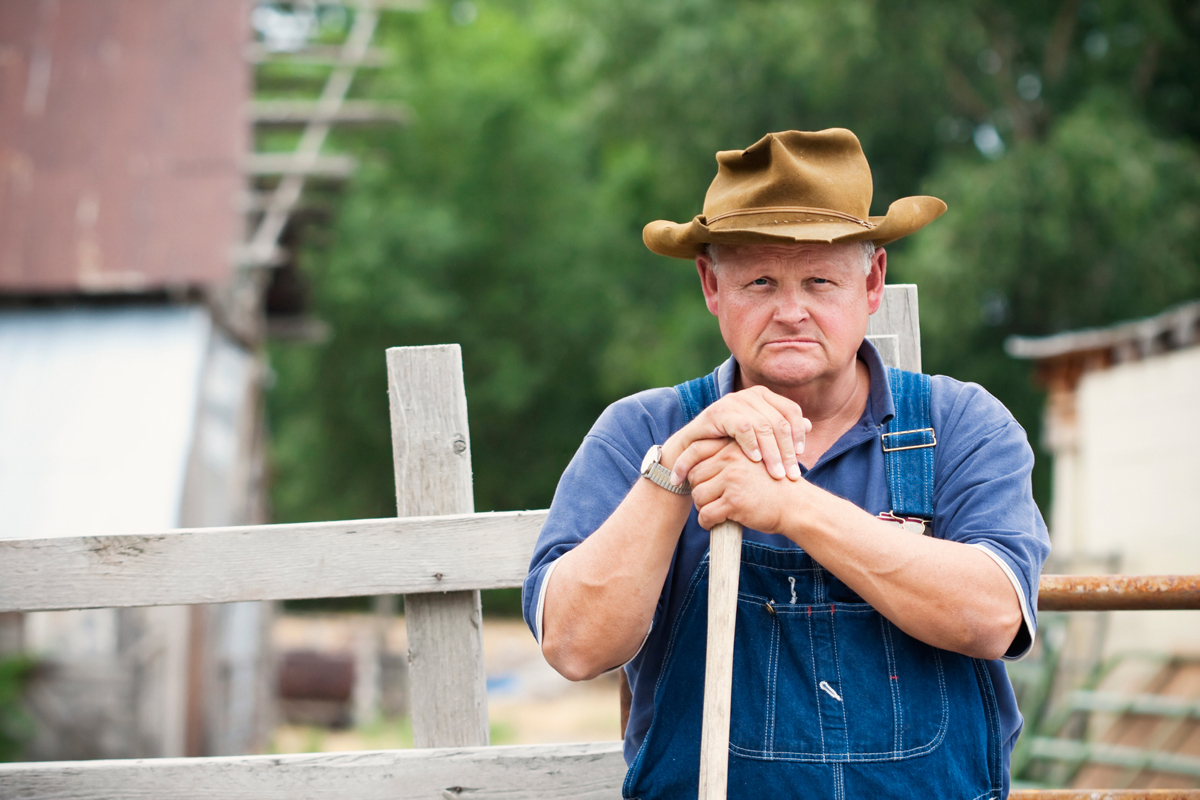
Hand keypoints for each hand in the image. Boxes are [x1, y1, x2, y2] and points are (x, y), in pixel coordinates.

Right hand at [666, 386, 810, 485]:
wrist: (692, 450)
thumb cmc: (728, 445)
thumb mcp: (758, 438)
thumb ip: (781, 431)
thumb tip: (811, 425)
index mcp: (764, 396)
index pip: (791, 411)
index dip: (799, 433)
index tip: (801, 456)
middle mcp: (751, 394)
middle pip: (779, 421)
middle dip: (787, 451)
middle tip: (791, 474)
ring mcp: (734, 401)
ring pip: (763, 426)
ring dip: (772, 453)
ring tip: (776, 474)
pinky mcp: (718, 413)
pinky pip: (743, 428)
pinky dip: (751, 445)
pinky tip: (756, 461)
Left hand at [688, 440, 805, 532]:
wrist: (796, 505)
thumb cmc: (773, 486)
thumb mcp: (752, 462)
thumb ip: (729, 459)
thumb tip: (695, 465)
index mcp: (735, 447)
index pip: (696, 450)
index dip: (681, 465)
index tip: (675, 478)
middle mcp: (731, 459)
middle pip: (694, 475)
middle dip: (698, 490)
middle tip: (709, 500)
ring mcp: (732, 480)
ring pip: (698, 495)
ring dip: (703, 507)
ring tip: (715, 511)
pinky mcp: (734, 502)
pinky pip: (706, 514)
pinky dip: (707, 522)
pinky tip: (715, 523)